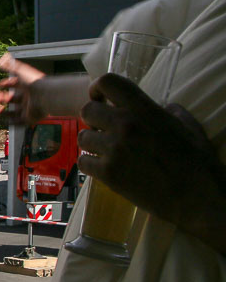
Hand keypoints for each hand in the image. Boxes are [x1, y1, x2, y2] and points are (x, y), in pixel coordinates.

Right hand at [0, 53, 47, 122]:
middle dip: (0, 99)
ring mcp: (28, 108)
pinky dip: (12, 122)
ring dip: (2, 112)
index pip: (14, 85)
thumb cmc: (34, 82)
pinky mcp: (30, 117)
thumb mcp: (20, 71)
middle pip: (11, 99)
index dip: (5, 84)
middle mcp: (27, 97)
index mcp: (26, 86)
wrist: (46, 95)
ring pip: (13, 111)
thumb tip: (0, 61)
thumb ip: (10, 66)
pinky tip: (3, 122)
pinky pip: (19, 121)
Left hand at [77, 73, 223, 224]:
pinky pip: (83, 162)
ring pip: (83, 137)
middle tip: (104, 129)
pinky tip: (103, 167)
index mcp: (144, 110)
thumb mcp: (188, 127)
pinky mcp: (108, 173)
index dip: (98, 88)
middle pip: (87, 110)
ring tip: (106, 150)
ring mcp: (114, 149)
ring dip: (92, 142)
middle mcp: (125, 125)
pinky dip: (90, 164)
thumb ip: (169, 112)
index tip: (101, 98)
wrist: (198, 198)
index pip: (108, 82)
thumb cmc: (198, 162)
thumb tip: (160, 107)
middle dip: (94, 118)